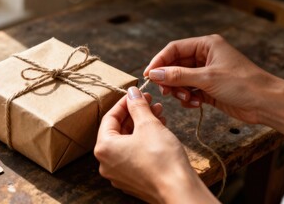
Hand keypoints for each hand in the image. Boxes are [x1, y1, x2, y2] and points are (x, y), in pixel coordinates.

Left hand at [94, 87, 217, 202]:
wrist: (179, 190)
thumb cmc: (162, 159)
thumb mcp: (148, 124)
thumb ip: (137, 105)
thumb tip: (132, 93)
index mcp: (104, 148)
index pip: (110, 117)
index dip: (125, 103)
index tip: (136, 94)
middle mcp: (106, 163)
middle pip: (118, 130)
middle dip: (135, 114)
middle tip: (150, 102)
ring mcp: (118, 174)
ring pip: (127, 142)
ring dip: (141, 126)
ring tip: (159, 114)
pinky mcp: (132, 181)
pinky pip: (133, 155)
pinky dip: (143, 141)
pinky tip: (158, 131)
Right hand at [143, 34, 283, 125]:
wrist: (265, 103)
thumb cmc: (243, 84)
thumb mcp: (207, 78)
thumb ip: (178, 76)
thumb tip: (154, 74)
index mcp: (206, 45)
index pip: (174, 49)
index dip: (159, 61)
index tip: (148, 75)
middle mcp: (205, 57)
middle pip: (175, 65)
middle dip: (169, 79)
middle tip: (166, 92)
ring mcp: (206, 73)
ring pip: (180, 80)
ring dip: (179, 91)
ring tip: (186, 99)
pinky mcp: (208, 88)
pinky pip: (188, 91)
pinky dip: (187, 98)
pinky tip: (195, 104)